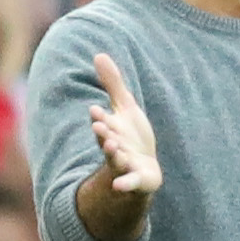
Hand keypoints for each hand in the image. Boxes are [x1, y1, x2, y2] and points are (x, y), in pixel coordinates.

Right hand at [88, 53, 159, 196]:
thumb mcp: (125, 107)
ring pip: (116, 159)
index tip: (95, 109)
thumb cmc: (132, 136)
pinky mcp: (135, 178)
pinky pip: (128, 181)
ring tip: (111, 147)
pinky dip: (124, 183)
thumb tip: (98, 54)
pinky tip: (119, 185)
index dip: (100, 116)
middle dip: (103, 133)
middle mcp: (114, 146)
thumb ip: (112, 84)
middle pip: (107, 139)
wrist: (144, 168)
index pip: (104, 121)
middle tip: (98, 126)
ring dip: (112, 154)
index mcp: (111, 129)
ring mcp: (124, 163)